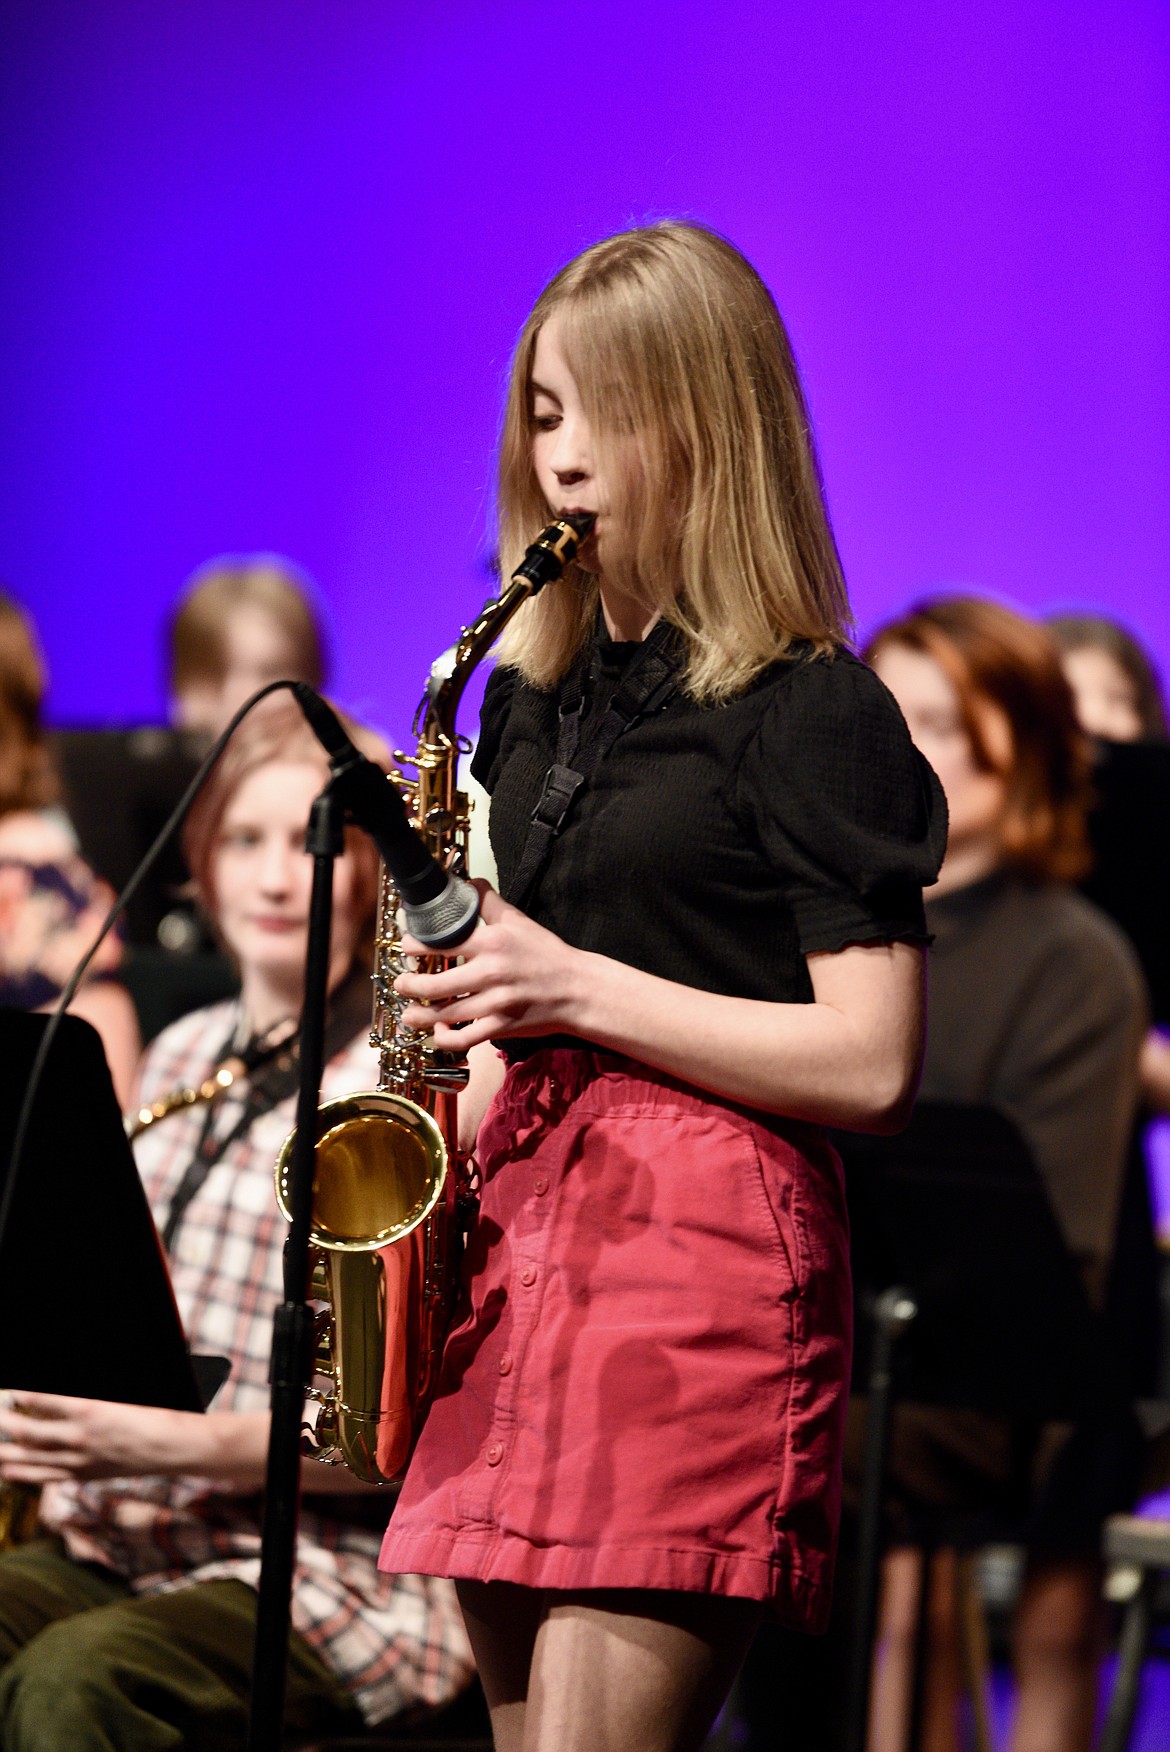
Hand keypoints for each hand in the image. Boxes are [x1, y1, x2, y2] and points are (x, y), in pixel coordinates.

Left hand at [0, 1391, 212, 1485]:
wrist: (169, 1447)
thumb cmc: (150, 1412)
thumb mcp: (117, 1396)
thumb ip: (84, 1395)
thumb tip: (58, 1393)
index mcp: (89, 1410)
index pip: (40, 1400)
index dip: (20, 1394)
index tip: (9, 1390)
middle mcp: (78, 1438)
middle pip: (26, 1432)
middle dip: (2, 1423)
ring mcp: (78, 1460)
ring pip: (29, 1458)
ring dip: (3, 1451)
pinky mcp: (82, 1474)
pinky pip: (44, 1476)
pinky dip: (21, 1473)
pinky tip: (7, 1469)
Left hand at [395, 882, 584, 1051]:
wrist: (577, 989)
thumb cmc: (547, 953)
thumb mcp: (519, 921)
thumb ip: (490, 903)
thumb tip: (470, 882)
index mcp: (491, 943)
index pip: (442, 943)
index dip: (416, 946)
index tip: (407, 947)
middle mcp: (490, 973)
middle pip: (435, 986)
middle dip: (409, 986)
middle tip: (401, 983)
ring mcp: (495, 1004)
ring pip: (445, 1015)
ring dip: (420, 1016)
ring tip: (408, 1014)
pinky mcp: (502, 1027)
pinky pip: (465, 1039)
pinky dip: (446, 1039)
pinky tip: (439, 1032)